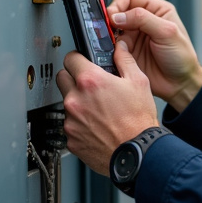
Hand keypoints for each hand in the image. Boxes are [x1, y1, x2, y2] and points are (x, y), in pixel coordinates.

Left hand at [56, 40, 158, 174]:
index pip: (70, 58)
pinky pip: (70, 125)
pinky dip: (80, 124)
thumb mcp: (139, 82)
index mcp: (91, 81)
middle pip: (62, 78)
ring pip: (66, 103)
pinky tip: (96, 126)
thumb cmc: (139, 121)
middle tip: (88, 84)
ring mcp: (71, 120)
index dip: (78, 58)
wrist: (137, 153)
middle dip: (73, 77)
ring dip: (77, 103)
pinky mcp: (70, 139)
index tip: (82, 61)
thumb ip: (125, 60)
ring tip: (98, 110)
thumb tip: (120, 49)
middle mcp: (76, 99)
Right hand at [106, 0, 201, 111]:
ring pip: (111, 29)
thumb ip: (143, 19)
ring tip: (115, 43)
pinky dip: (109, 48)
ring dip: (110, 35)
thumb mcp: (167, 32)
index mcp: (155, 9)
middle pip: (117, 11)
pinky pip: (110, 46)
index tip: (114, 16)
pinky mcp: (126, 52)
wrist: (179, 85)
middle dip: (111, 20)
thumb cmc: (182, 58)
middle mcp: (142, 21)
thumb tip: (118, 15)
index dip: (118, 4)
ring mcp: (133, 36)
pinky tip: (117, 53)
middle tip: (110, 30)